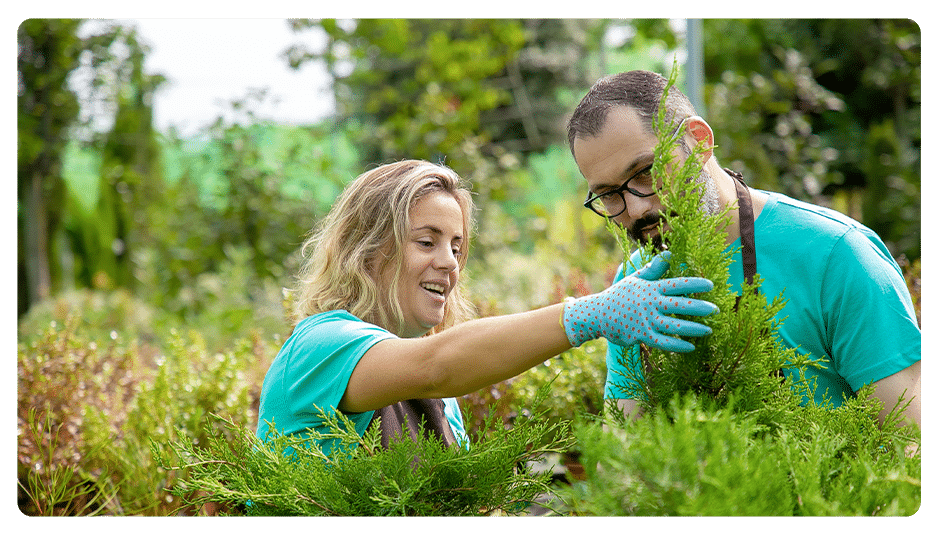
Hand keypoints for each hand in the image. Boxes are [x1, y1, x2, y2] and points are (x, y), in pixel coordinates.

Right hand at [562, 251, 716, 351]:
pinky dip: (678, 345)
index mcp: (651, 288)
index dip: (695, 284)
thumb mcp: (635, 279)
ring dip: (693, 328)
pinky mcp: (641, 335)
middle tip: (716, 309)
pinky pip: (663, 342)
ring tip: (709, 330)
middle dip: (700, 308)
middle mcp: (650, 304)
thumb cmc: (619, 295)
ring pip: (674, 325)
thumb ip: (654, 268)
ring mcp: (646, 320)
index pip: (677, 284)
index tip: (711, 286)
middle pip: (680, 305)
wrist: (597, 314)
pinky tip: (691, 347)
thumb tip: (669, 253)